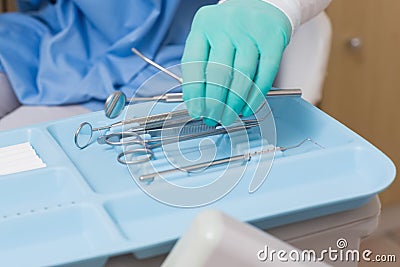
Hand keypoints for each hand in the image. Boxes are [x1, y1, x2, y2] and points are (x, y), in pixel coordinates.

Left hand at [182, 0, 291, 125]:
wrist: (264, 3)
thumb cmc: (233, 27)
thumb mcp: (211, 36)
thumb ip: (203, 63)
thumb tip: (199, 102)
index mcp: (203, 26)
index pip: (193, 64)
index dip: (194, 92)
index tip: (196, 111)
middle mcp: (225, 25)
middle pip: (217, 73)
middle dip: (214, 103)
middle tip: (213, 118)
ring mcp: (250, 31)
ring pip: (241, 76)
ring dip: (234, 102)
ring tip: (230, 116)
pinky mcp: (273, 38)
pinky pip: (264, 73)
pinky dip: (256, 95)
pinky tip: (249, 106)